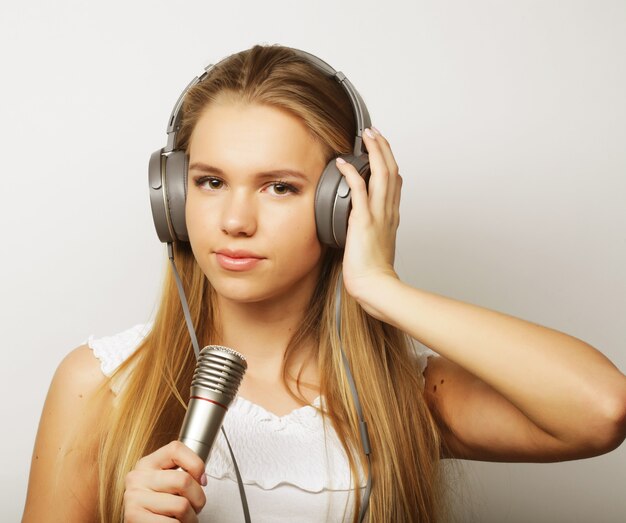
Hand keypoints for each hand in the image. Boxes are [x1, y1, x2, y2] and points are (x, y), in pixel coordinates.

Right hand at [124, 440, 206, 521]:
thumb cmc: (159, 506)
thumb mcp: (166, 482)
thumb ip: (180, 472)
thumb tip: (202, 480)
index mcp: (147, 463)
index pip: (176, 449)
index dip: (196, 464)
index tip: (202, 481)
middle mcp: (138, 477)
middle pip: (184, 480)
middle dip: (198, 499)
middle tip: (196, 507)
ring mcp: (134, 497)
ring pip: (181, 505)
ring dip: (190, 518)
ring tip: (185, 519)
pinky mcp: (133, 516)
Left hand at [335, 127, 401, 316]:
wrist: (376, 285)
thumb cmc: (374, 271)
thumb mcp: (376, 245)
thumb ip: (372, 230)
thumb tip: (360, 223)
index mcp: (391, 216)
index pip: (395, 182)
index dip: (390, 162)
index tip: (381, 149)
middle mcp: (388, 211)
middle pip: (391, 170)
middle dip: (384, 148)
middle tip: (375, 133)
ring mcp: (378, 214)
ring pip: (382, 174)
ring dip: (374, 151)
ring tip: (367, 136)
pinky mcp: (364, 221)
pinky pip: (359, 190)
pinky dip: (352, 174)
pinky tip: (344, 163)